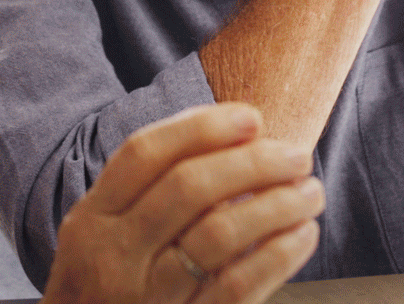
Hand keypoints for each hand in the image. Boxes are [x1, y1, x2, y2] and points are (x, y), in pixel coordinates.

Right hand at [40, 103, 322, 303]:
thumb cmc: (115, 283)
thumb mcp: (109, 235)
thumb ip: (154, 189)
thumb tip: (239, 134)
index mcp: (93, 217)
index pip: (144, 153)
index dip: (201, 128)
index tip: (253, 118)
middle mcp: (113, 254)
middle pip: (187, 188)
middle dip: (252, 164)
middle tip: (297, 156)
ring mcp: (145, 296)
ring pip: (217, 235)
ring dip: (275, 205)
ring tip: (310, 192)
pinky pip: (235, 287)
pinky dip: (276, 256)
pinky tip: (302, 235)